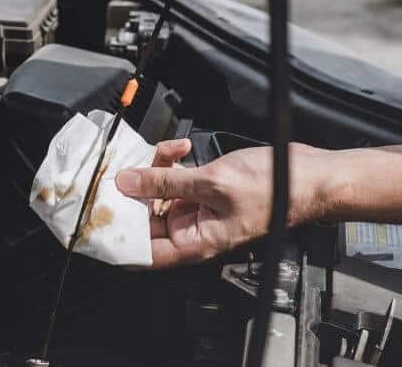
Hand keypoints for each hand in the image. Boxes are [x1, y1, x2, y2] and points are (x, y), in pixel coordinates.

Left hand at [117, 141, 329, 267]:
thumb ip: (166, 183)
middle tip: (116, 171)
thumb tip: (126, 183)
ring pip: (156, 193)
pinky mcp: (203, 189)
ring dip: (153, 169)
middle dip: (129, 194)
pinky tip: (178, 148)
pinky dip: (171, 161)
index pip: (142, 253)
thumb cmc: (274, 191)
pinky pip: (174, 178)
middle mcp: (191, 230)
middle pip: (144, 219)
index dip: (116, 241)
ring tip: (162, 151)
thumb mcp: (212, 183)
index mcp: (193, 243)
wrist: (307, 175)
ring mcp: (196, 209)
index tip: (94, 222)